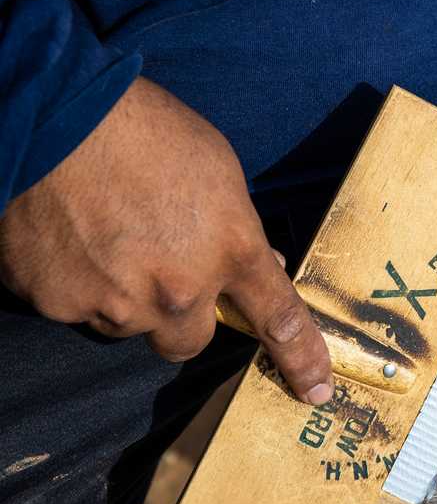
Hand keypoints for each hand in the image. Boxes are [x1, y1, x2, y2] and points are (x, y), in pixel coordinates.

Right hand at [0, 77, 331, 403]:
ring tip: (106, 238)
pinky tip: (69, 237)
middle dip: (182, 317)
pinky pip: (72, 306)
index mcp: (230, 253)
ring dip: (124, 298)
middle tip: (162, 272)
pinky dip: (72, 282)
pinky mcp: (54, 301)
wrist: (55, 113)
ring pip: (127, 325)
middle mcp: (176, 293)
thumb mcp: (220, 174)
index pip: (278, 321)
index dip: (301, 361)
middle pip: (188, 341)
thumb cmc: (146, 131)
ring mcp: (111, 304)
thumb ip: (237, 232)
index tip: (315, 390)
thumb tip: (253, 264)